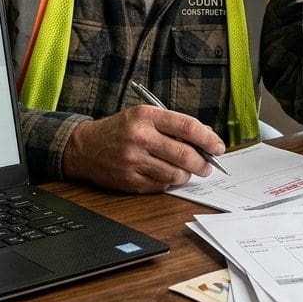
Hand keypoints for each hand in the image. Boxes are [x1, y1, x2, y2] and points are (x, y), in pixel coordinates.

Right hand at [63, 106, 225, 192]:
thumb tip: (204, 138)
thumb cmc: (119, 130)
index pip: (187, 127)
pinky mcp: (130, 180)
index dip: (208, 138)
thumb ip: (171, 125)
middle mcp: (140, 137)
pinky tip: (167, 174)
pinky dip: (170, 181)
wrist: (85, 147)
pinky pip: (162, 185)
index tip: (217, 146)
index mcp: (145, 116)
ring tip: (188, 171)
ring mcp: (134, 161)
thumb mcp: (142, 116)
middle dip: (203, 163)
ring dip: (188, 174)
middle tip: (208, 166)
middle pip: (185, 154)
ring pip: (176, 173)